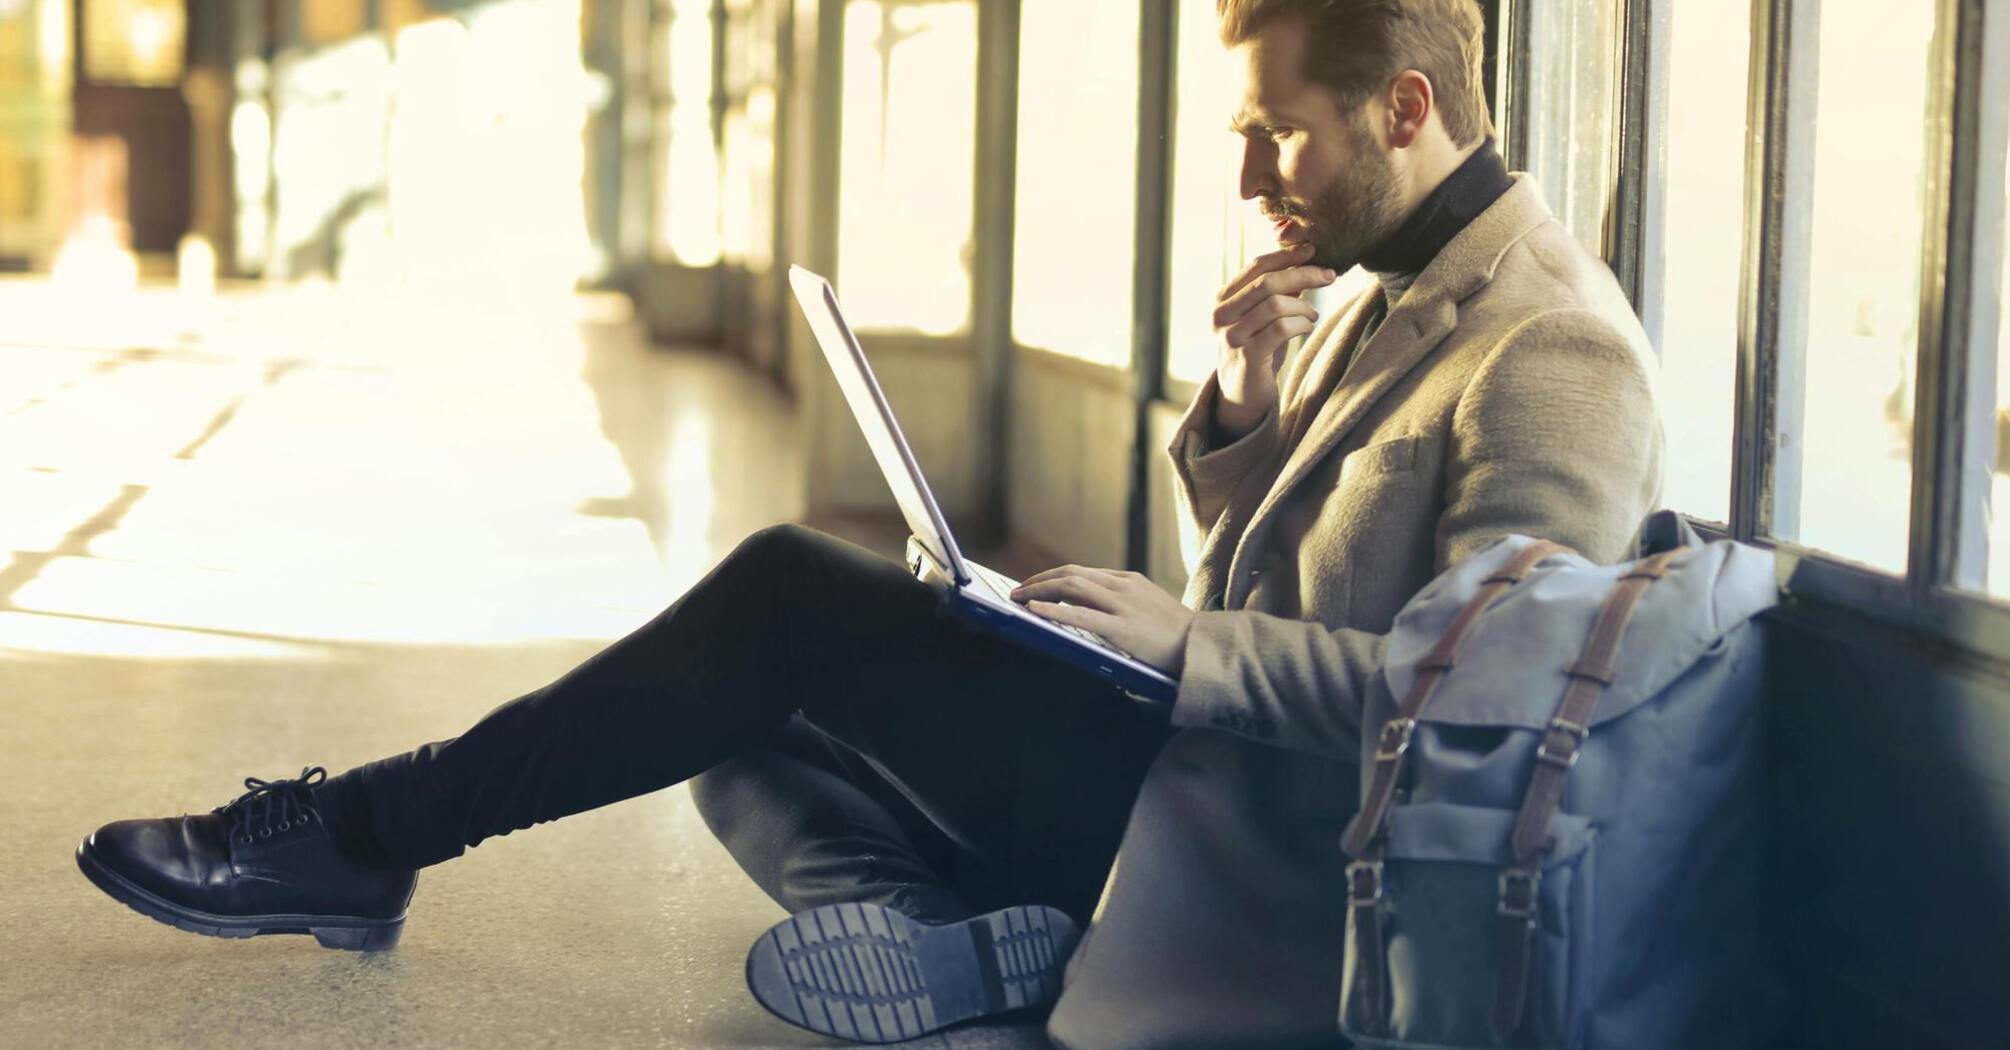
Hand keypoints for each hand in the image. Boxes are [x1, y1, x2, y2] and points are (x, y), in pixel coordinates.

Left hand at [1009, 565, 1195, 676]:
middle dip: (1039, 581)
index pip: (1081, 572)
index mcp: (1128, 581)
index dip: (1053, 577)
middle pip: (1071, 574)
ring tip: (1018, 599)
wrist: (1204, 647)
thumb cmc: (1175, 634)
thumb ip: (1119, 603)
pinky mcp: (1123, 628)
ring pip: (1072, 587)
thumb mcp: (1146, 607)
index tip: (1034, 585)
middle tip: (1017, 590)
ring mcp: (1124, 605)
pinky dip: (1053, 611)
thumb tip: (1084, 608)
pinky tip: (1035, 611)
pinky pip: (1081, 615)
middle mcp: (1123, 586)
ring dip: (1039, 591)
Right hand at [1210, 242, 1336, 437]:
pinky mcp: (1248, 357)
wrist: (1242, 395)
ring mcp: (1232, 337)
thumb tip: (1307, 258)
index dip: (1287, 256)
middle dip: (1303, 274)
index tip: (1313, 250)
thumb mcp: (1264, 316)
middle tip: (1329, 275)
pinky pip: (1281, 329)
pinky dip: (1301, 324)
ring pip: (1276, 305)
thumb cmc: (1258, 349)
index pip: (1256, 266)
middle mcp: (1222, 315)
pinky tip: (1306, 328)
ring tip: (1312, 315)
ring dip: (1304, 307)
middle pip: (1267, 282)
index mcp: (1224, 299)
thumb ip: (1279, 290)